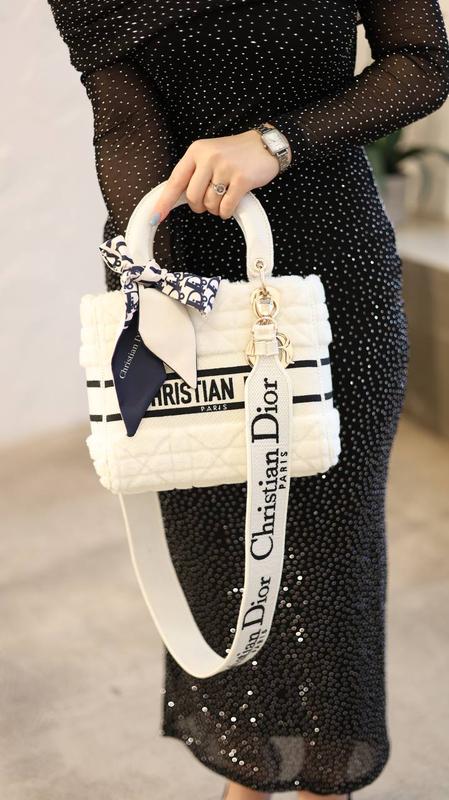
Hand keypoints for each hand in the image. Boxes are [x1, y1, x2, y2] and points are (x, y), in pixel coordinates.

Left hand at [149, 123, 291, 223]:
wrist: (264, 145)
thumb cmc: (234, 155)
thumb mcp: (209, 156)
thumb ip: (193, 173)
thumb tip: (176, 198)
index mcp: (196, 151)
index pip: (175, 181)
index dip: (164, 202)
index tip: (156, 218)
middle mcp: (209, 157)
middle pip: (193, 197)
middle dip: (199, 206)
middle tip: (208, 201)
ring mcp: (226, 168)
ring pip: (210, 204)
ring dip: (215, 209)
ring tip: (224, 198)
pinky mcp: (242, 179)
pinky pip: (226, 207)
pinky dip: (226, 212)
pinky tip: (231, 204)